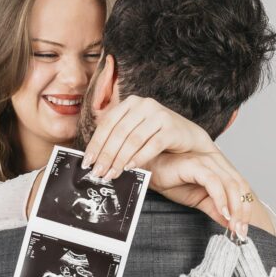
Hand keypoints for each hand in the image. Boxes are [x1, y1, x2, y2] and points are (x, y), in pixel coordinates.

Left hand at [83, 95, 215, 178]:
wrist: (188, 137)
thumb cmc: (157, 135)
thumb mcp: (135, 129)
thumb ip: (117, 136)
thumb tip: (93, 157)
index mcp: (131, 102)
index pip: (107, 123)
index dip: (96, 143)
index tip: (87, 161)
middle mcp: (144, 104)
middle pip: (119, 132)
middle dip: (106, 155)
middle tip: (98, 172)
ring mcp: (159, 114)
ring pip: (133, 139)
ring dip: (120, 160)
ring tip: (112, 174)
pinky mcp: (172, 128)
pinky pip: (152, 145)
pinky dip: (139, 158)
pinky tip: (130, 168)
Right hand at [145, 151, 255, 238]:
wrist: (150, 171)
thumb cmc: (172, 181)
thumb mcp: (198, 200)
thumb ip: (215, 209)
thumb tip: (230, 224)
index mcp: (220, 168)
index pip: (242, 188)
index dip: (246, 209)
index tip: (242, 231)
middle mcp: (217, 162)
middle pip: (240, 187)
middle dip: (243, 212)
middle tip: (240, 233)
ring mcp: (207, 162)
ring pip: (230, 185)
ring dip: (235, 208)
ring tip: (233, 226)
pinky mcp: (195, 165)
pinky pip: (213, 182)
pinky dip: (220, 199)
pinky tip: (222, 213)